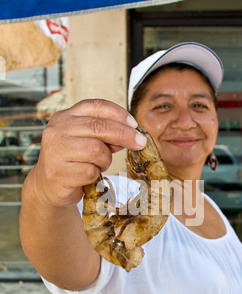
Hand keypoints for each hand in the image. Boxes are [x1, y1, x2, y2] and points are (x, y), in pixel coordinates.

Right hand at [30, 99, 145, 207]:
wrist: (48, 187)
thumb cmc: (73, 162)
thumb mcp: (87, 142)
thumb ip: (104, 135)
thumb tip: (130, 135)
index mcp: (65, 116)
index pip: (96, 106)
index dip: (119, 113)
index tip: (135, 125)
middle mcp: (57, 129)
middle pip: (99, 126)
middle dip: (124, 135)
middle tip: (140, 143)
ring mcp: (55, 150)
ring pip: (96, 150)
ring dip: (106, 160)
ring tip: (100, 165)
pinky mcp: (58, 172)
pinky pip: (90, 171)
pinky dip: (96, 175)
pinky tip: (89, 176)